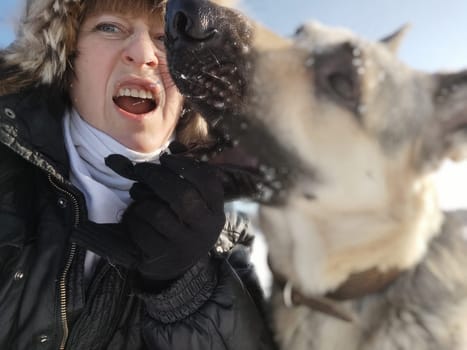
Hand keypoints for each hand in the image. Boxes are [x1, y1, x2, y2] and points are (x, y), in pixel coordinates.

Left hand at [105, 142, 225, 280]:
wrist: (177, 267)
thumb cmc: (183, 223)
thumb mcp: (194, 203)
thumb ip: (185, 176)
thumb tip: (174, 146)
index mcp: (216, 211)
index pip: (208, 183)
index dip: (187, 166)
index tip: (167, 159)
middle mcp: (206, 228)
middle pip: (182, 196)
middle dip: (157, 178)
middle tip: (141, 170)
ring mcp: (185, 244)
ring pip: (159, 213)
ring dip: (142, 200)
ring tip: (136, 194)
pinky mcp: (163, 256)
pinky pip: (142, 231)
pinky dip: (133, 219)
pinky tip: (134, 216)